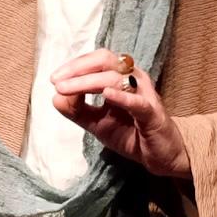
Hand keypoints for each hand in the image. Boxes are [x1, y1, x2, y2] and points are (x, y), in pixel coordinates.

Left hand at [51, 50, 187, 178]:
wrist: (161, 156)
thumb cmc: (132, 134)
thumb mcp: (98, 123)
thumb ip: (77, 111)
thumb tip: (55, 98)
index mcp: (121, 77)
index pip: (96, 60)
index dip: (74, 66)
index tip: (54, 79)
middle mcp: (134, 79)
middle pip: (105, 60)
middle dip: (78, 68)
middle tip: (57, 81)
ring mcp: (145, 94)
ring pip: (115, 78)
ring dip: (87, 82)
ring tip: (67, 90)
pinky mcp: (153, 114)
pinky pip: (137, 102)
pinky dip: (121, 97)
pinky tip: (106, 95)